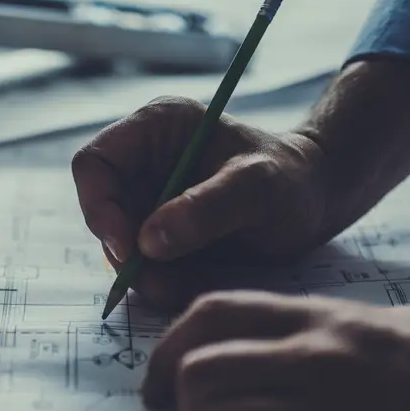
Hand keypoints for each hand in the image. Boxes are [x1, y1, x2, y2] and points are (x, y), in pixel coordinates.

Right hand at [71, 96, 332, 309]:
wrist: (315, 200)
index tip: (129, 248)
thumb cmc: (290, 180)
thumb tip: (148, 242)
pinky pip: (145, 268)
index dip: (99, 207)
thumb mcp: (257, 189)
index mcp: (156, 129)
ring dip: (150, 274)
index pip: (94, 164)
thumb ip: (205, 209)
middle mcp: (143, 164)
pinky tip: (203, 276)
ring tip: (198, 276)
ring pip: (121, 249)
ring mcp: (149, 201)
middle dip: (128, 252)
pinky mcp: (161, 234)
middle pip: (102, 214)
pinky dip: (166, 282)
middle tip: (163, 280)